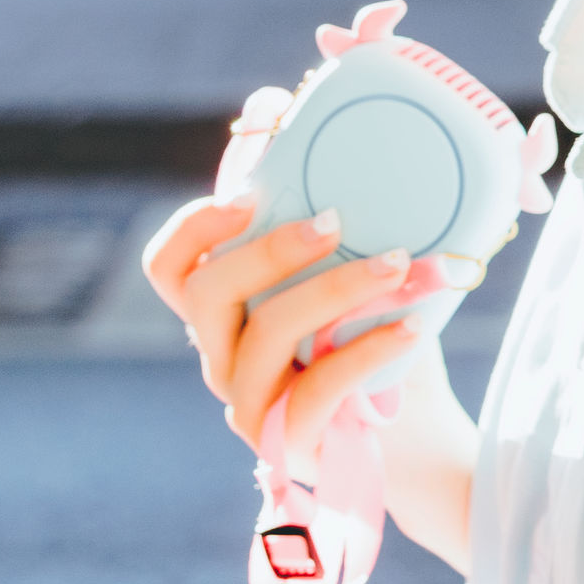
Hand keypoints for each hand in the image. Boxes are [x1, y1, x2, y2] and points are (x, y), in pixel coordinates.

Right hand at [139, 190, 432, 468]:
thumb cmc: (376, 343)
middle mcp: (222, 360)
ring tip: (400, 262)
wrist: (415, 436)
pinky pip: (319, 388)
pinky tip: (414, 324)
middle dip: (270, 249)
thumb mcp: (350, 285)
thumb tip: (341, 141)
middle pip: (207, 294)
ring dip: (337, 287)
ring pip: (266, 333)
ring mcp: (250, 406)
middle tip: (336, 221)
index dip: (193, 227)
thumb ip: (333, 236)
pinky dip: (369, 347)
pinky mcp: (289, 443)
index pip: (169, 269)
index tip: (250, 196)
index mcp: (223, 317)